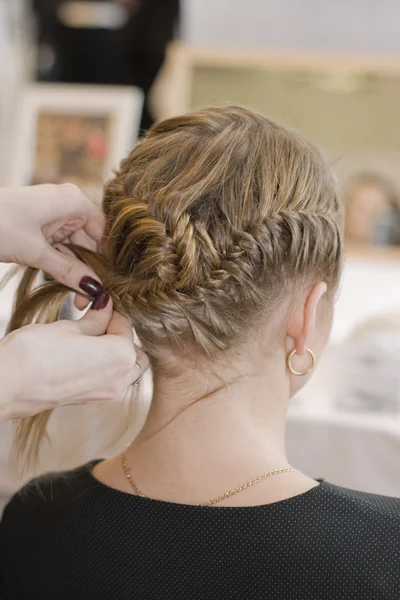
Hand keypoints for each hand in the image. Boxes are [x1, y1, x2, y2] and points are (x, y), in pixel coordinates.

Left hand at [0, 184, 104, 304]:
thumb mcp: (35, 252)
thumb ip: (68, 270)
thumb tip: (96, 289)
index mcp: (72, 201)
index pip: (104, 231)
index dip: (107, 259)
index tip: (109, 285)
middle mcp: (66, 205)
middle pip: (90, 242)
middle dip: (90, 271)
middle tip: (92, 300)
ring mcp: (53, 216)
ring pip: (75, 248)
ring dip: (76, 273)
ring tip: (79, 301)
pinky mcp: (39, 227)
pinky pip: (59, 248)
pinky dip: (61, 266)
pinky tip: (66, 287)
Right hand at [0, 298, 148, 420]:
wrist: (6, 385)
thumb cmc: (33, 354)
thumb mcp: (68, 327)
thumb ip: (95, 319)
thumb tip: (105, 308)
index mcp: (120, 356)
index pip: (127, 327)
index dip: (111, 313)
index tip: (98, 306)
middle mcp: (118, 380)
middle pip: (133, 352)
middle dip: (119, 335)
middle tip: (96, 322)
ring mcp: (104, 394)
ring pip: (125, 370)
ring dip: (114, 353)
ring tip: (87, 339)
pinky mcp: (89, 401)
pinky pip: (109, 381)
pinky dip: (104, 367)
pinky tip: (81, 355)